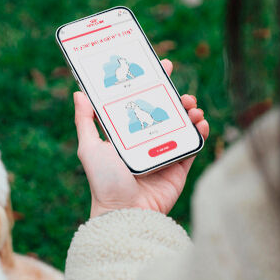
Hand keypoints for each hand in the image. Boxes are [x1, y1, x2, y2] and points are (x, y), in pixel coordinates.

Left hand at [74, 59, 209, 217]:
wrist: (124, 213)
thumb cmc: (104, 181)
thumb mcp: (89, 147)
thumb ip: (85, 121)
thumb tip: (79, 93)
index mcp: (126, 135)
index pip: (140, 103)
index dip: (151, 85)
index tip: (161, 66)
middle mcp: (146, 142)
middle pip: (165, 112)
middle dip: (175, 97)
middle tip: (179, 91)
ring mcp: (164, 154)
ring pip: (182, 126)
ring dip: (190, 112)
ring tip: (191, 107)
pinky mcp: (179, 168)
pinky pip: (193, 146)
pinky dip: (200, 133)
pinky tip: (200, 123)